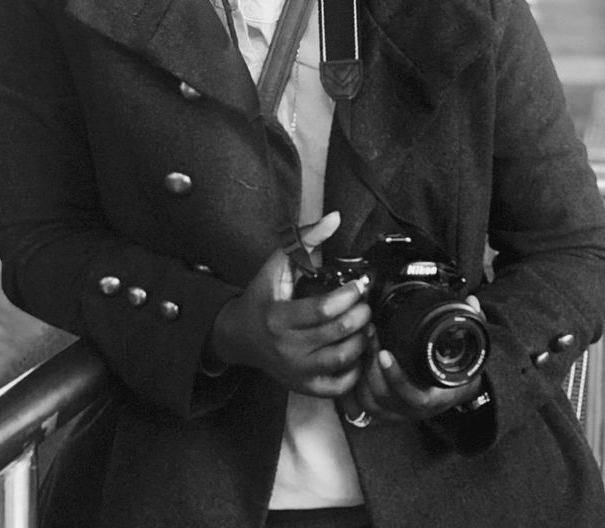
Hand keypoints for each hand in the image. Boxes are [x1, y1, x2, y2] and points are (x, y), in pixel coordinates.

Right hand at [209, 212, 372, 396]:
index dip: (348, 296)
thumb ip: (305, 240)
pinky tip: (357, 350)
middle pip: (337, 333)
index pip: (323, 308)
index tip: (359, 285)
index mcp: (278, 318)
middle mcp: (287, 348)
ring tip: (366, 324)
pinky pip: (339, 385)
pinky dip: (355, 369)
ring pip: (342, 359)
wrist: (239, 336)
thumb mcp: (276, 264)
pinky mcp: (304, 386)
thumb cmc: (261, 296)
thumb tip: (335, 218)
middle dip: (361, 315)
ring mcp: (296, 371)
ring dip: (362, 339)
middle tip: (366, 305)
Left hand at [340, 296, 485, 424]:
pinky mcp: (383, 410)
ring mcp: (397, 412)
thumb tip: (472, 302)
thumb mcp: (470, 352)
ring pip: (370, 400)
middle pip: (383, 396)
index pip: (411, 395)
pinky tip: (359, 359)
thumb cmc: (459, 374)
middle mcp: (413, 408)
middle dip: (371, 365)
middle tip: (370, 336)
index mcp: (434, 397)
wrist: (454, 392)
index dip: (395, 376)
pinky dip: (357, 382)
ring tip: (364, 342)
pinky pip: (362, 403)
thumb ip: (473, 326)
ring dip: (363, 371)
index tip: (385, 353)